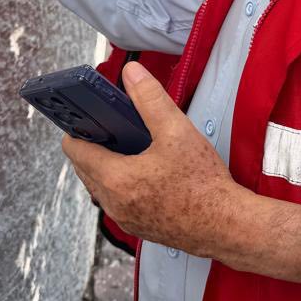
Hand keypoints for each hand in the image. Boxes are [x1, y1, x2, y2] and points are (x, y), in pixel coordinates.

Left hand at [61, 62, 240, 256]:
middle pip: (85, 168)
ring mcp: (125, 218)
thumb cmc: (203, 185)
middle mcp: (113, 203)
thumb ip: (150, 98)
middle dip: (95, 146)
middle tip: (115, 127)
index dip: (78, 128)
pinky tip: (148, 171)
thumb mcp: (176, 131)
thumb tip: (132, 74)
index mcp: (115, 179)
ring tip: (132, 147)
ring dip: (109, 166)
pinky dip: (123, 184)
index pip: (74, 150)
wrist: (226, 225)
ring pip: (101, 186)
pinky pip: (118, 201)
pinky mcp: (139, 227)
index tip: (89, 117)